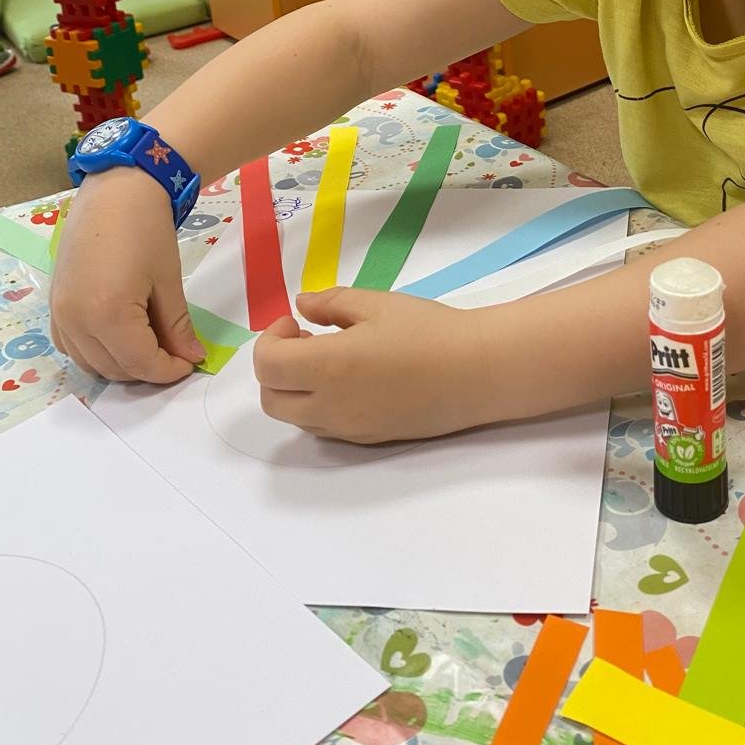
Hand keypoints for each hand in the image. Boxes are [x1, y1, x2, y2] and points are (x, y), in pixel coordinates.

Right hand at [50, 171, 206, 383]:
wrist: (114, 192)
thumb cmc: (147, 230)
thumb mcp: (168, 281)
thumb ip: (177, 327)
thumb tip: (191, 358)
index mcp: (106, 315)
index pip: (140, 363)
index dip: (168, 370)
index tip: (189, 364)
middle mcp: (75, 321)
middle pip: (114, 369)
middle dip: (147, 368)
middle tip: (174, 352)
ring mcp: (59, 314)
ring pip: (90, 363)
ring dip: (121, 363)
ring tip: (150, 342)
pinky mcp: (54, 306)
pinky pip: (72, 346)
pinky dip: (95, 351)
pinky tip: (119, 334)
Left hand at [254, 289, 489, 442]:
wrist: (478, 372)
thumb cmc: (429, 331)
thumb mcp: (377, 304)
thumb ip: (331, 304)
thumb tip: (301, 306)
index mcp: (328, 369)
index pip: (266, 366)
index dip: (271, 339)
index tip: (296, 322)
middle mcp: (330, 407)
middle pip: (271, 400)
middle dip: (276, 368)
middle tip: (305, 339)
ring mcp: (349, 430)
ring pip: (295, 418)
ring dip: (295, 389)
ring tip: (331, 359)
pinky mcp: (368, 440)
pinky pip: (324, 427)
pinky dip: (319, 405)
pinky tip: (352, 379)